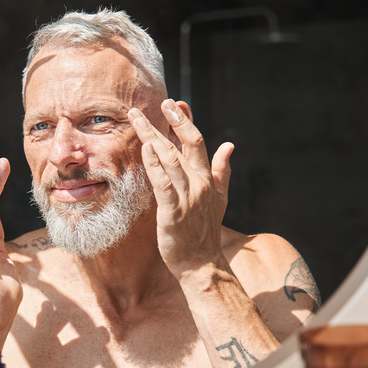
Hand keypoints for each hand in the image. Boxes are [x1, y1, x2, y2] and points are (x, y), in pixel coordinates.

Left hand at [128, 99, 233, 278]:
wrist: (202, 263)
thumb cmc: (204, 231)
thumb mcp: (219, 198)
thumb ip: (222, 171)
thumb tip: (230, 145)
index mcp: (206, 178)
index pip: (196, 142)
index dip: (184, 122)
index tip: (174, 104)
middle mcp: (198, 183)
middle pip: (180, 146)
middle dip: (164, 123)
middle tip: (150, 104)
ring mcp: (187, 197)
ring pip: (169, 160)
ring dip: (152, 137)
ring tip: (138, 119)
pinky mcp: (173, 212)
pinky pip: (163, 184)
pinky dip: (154, 166)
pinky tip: (145, 150)